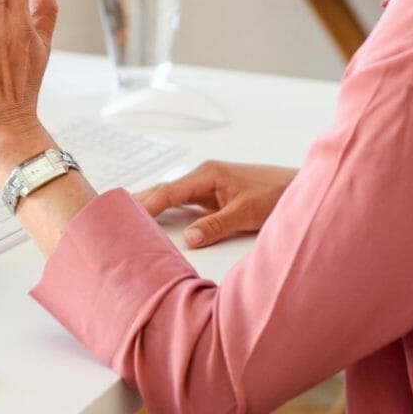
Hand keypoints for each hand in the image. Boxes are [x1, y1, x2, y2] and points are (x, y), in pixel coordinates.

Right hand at [135, 161, 296, 247]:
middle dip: (140, 200)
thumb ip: (216, 225)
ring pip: (172, 195)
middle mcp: (203, 176)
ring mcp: (208, 185)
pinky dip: (167, 208)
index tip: (127, 214)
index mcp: (207, 174)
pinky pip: (184, 202)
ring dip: (152, 203)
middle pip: (164, 190)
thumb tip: (189, 239)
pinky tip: (158, 216)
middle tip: (113, 212)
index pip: (168, 191)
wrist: (299, 187)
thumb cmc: (276, 194)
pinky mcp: (214, 195)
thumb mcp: (246, 213)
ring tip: (127, 214)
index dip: (147, 204)